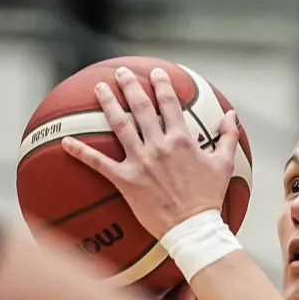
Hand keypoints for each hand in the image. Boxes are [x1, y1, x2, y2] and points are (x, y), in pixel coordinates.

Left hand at [61, 68, 239, 239]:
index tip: (156, 73)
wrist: (193, 227)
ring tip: (99, 88)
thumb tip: (232, 115)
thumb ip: (228, 136)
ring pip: (120, 126)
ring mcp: (140, 162)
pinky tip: (66, 142)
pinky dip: (81, 152)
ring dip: (109, 104)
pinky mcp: (126, 180)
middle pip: (141, 108)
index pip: (169, 104)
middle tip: (121, 72)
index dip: (162, 85)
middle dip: (131, 85)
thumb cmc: (209, 198)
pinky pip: (99, 163)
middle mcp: (159, 146)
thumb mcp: (224, 164)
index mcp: (182, 139)